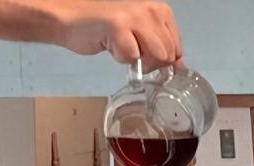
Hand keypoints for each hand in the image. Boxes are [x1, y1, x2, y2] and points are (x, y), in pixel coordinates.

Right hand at [59, 0, 181, 71]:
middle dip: (150, 64)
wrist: (73, 20)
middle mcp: (151, 10)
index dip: (161, 61)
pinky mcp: (118, 27)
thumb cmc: (105, 29)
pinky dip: (121, 59)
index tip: (144, 57)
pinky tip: (111, 46)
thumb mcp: (140, 35)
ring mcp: (135, 17)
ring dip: (138, 63)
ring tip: (123, 51)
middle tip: (131, 55)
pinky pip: (131, 57)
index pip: (177, 48)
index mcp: (160, 11)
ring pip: (156, 56)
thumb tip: (180, 67)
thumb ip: (160, 47)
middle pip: (168, 55)